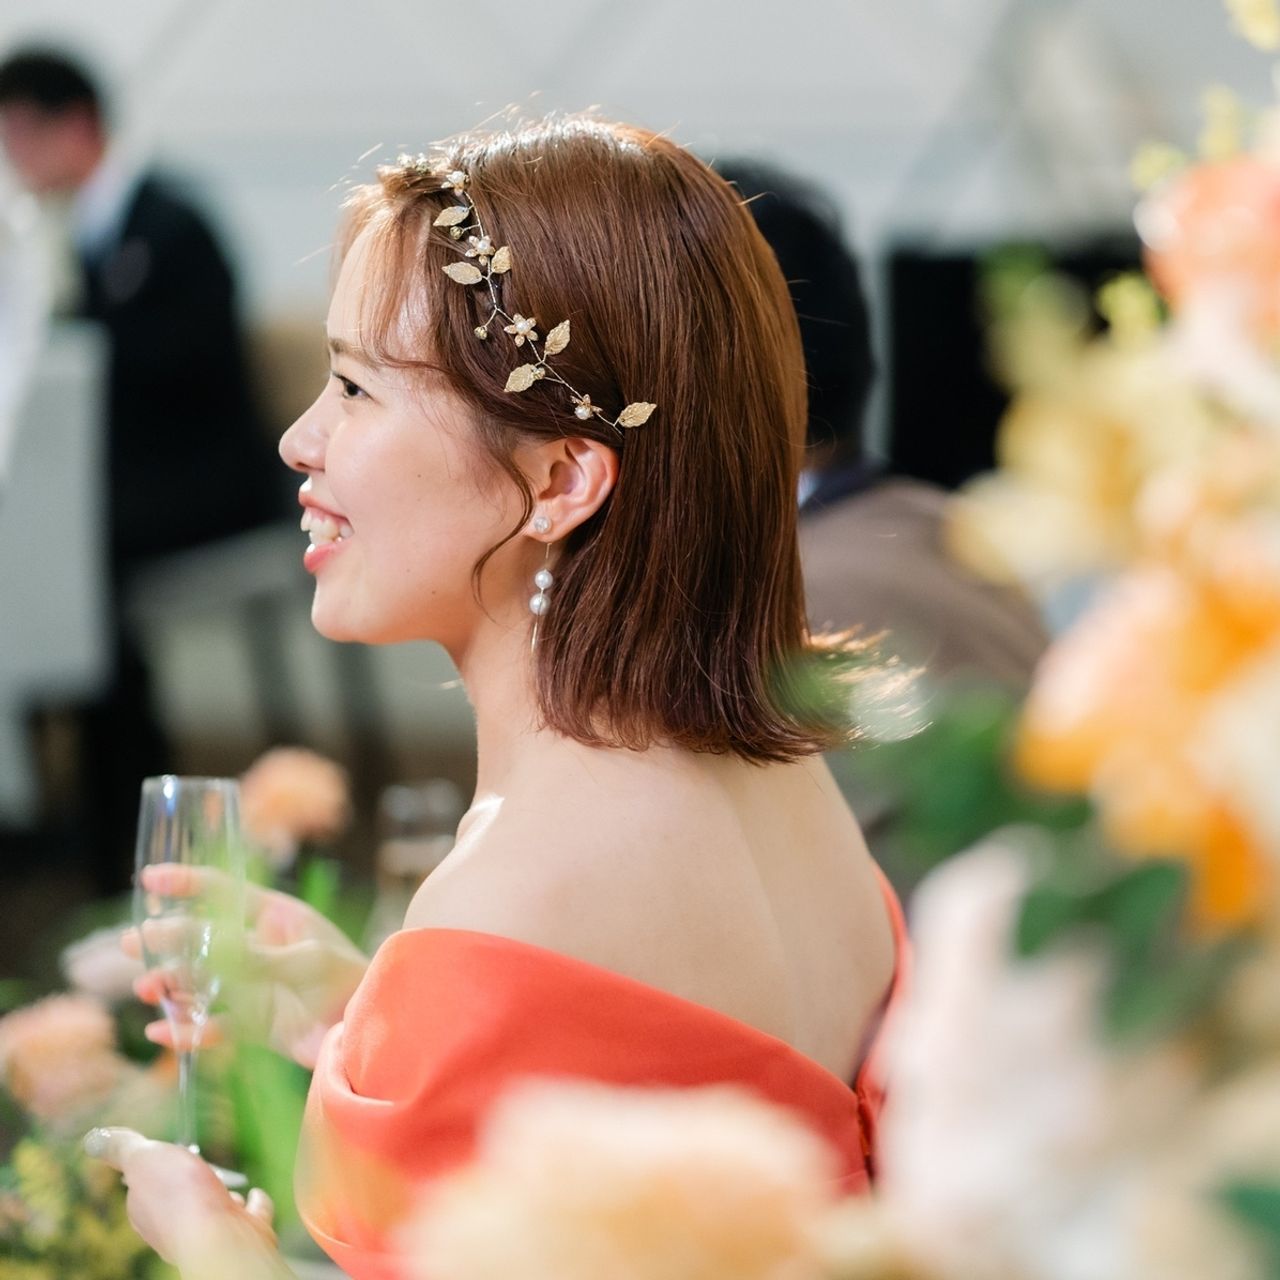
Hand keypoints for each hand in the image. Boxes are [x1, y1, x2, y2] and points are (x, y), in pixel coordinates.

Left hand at [84, 1126, 279, 1273]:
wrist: (218, 1235)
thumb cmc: (178, 1197)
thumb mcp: (144, 1160)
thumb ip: (123, 1149)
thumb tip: (95, 1139)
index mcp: (147, 1209)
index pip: (143, 1189)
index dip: (150, 1172)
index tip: (161, 1156)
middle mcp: (175, 1225)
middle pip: (180, 1199)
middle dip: (188, 1186)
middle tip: (198, 1164)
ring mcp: (211, 1229)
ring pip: (215, 1207)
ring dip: (222, 1195)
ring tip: (228, 1183)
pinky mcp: (243, 1229)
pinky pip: (250, 1213)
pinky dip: (253, 1204)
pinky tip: (256, 1195)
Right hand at [126, 864, 368, 1066]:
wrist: (371, 1027)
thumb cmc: (348, 979)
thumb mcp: (305, 961)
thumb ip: (257, 957)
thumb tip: (209, 949)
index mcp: (275, 917)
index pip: (224, 892)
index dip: (187, 884)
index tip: (150, 878)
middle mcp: (257, 949)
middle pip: (201, 940)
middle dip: (167, 941)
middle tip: (133, 943)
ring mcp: (252, 986)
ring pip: (200, 983)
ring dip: (172, 986)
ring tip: (148, 989)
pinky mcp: (252, 1024)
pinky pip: (211, 1026)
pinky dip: (186, 1031)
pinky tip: (161, 1034)